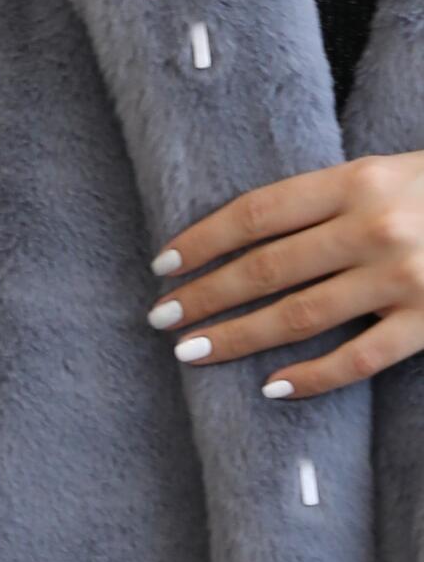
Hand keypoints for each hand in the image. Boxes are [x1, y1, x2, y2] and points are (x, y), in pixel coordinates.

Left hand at [146, 152, 423, 398]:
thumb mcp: (386, 173)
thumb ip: (323, 200)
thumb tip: (240, 238)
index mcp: (357, 180)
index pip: (255, 214)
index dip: (202, 241)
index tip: (164, 266)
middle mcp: (375, 226)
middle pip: (265, 269)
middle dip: (205, 296)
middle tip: (161, 318)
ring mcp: (406, 277)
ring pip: (300, 316)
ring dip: (238, 338)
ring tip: (191, 352)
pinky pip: (362, 358)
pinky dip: (315, 376)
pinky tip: (273, 388)